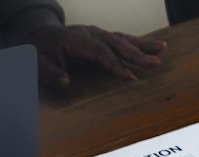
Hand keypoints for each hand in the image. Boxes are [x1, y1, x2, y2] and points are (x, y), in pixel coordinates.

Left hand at [25, 25, 165, 88]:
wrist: (37, 35)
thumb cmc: (38, 51)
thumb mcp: (36, 64)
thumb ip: (49, 74)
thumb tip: (65, 83)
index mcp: (74, 39)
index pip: (98, 50)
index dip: (114, 63)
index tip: (130, 77)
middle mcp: (88, 33)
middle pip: (115, 42)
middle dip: (136, 53)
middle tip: (154, 63)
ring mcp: (97, 33)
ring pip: (122, 38)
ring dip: (142, 45)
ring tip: (162, 48)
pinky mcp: (102, 37)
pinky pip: (122, 39)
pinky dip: (138, 43)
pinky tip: (154, 46)